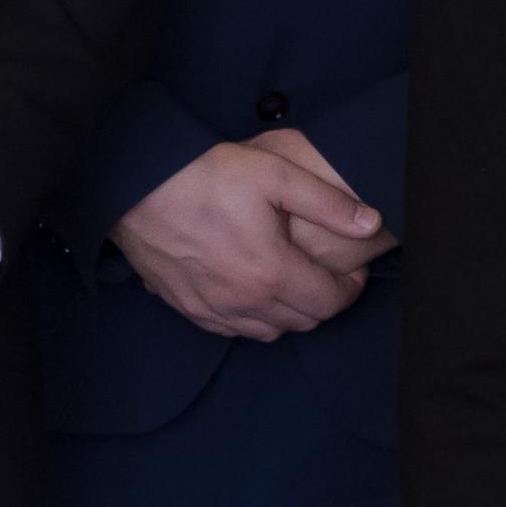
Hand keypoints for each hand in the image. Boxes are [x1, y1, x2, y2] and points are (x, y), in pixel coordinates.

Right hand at [113, 130, 384, 340]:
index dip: (351, 288)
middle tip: (327, 272)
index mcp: (272, 274)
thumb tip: (370, 222)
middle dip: (323, 300)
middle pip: (303, 321)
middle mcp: (244, 303)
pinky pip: (232, 329)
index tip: (353, 269)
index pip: (330, 303)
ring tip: (292, 279)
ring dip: (289, 313)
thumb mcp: (276, 175)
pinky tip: (252, 290)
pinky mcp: (187, 308)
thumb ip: (328, 203)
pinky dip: (252, 318)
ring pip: (268, 331)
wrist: (135, 187)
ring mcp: (213, 310)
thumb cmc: (205, 176)